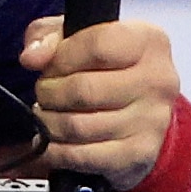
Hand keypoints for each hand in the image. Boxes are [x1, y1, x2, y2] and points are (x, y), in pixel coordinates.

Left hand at [16, 15, 181, 191]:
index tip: (49, 66)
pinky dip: (55, 152)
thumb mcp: (81, 38)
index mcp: (148, 41)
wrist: (143, 115)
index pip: (97, 45)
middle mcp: (157, 80)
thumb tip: (32, 57)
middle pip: (83, 89)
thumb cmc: (110, 70)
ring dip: (49, 123)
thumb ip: (50, 35)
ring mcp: (151, 120)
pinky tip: (51, 143)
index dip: (61, 58)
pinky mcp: (137, 154)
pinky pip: (81, 156)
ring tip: (47, 117)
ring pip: (77, 126)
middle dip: (49, 93)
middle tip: (45, 94)